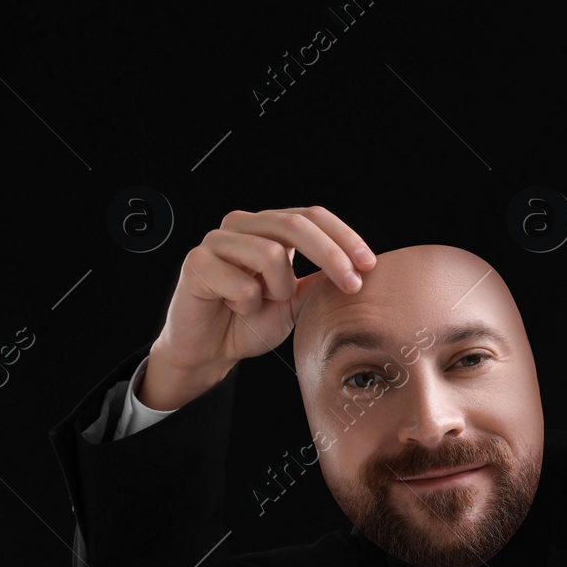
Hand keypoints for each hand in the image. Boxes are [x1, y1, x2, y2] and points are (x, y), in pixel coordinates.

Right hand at [141, 207, 373, 409]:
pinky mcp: (196, 263)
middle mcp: (243, 225)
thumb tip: (361, 268)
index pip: (312, 216)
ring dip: (279, 289)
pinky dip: (249, 305)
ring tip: (265, 303)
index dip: (344, 237)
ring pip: (270, 254)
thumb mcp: (298, 301)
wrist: (209, 351)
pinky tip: (237, 309)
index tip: (370, 264)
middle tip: (353, 285)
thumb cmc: (251, 321)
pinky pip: (241, 284)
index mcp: (269, 228)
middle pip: (295, 225)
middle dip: (331, 255)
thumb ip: (321, 281)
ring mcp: (217, 241)